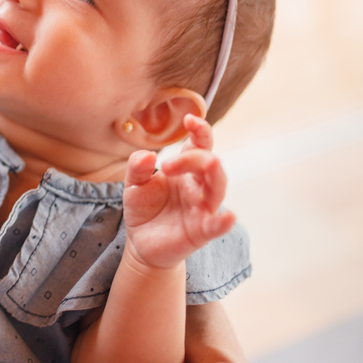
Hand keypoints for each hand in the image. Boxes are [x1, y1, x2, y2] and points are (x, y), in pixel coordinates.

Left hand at [122, 115, 234, 268]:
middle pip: (210, 164)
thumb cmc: (144, 208)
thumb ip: (137, 167)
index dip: (200, 131)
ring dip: (214, 175)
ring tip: (210, 162)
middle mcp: (198, 186)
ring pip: (217, 189)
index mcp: (185, 170)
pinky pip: (216, 225)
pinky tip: (228, 217)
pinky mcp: (201, 231)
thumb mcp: (133, 184)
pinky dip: (223, 221)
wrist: (141, 242)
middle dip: (195, 157)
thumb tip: (147, 155)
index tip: (190, 119)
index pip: (200, 146)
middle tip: (167, 165)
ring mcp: (202, 208)